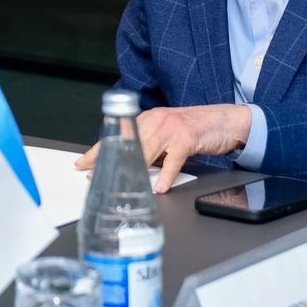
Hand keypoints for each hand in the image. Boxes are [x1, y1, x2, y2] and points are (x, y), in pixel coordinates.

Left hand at [74, 103, 250, 192]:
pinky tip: (159, 187)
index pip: (117, 135)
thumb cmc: (194, 129)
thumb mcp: (166, 134)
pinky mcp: (187, 138)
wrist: (223, 120)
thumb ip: (150, 147)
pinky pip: (173, 159)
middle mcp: (155, 120)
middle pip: (125, 142)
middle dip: (107, 159)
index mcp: (147, 118)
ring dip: (131, 167)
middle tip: (92, 174)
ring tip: (119, 181)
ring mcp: (170, 128)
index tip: (83, 162)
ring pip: (146, 149)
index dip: (98, 149)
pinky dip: (166, 174)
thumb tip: (131, 167)